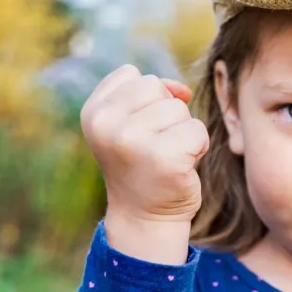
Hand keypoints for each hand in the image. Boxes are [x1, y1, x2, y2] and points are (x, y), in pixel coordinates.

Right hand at [80, 65, 208, 223]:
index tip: (138, 131)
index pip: (132, 74)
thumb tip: (183, 90)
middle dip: (166, 112)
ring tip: (168, 156)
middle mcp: (106, 125)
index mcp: (93, 113)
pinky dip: (199, 146)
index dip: (146, 99)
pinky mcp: (164, 158)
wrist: (145, 216)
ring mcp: (133, 141)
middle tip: (156, 144)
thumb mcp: (132, 122)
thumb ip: (151, 94)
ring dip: (183, 130)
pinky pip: (197, 130)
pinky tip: (182, 166)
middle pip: (156, 87)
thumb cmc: (143, 164)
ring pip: (178, 108)